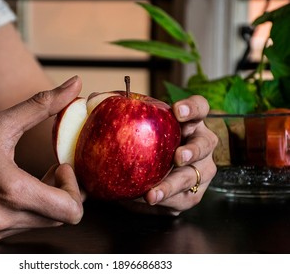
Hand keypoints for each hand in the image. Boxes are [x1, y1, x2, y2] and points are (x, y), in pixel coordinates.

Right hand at [0, 76, 83, 242]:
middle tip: (52, 168)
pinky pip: (20, 226)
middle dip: (63, 192)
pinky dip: (27, 208)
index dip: (75, 188)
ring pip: (41, 222)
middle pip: (59, 217)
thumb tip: (75, 84)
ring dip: (45, 200)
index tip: (60, 166)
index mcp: (11, 192)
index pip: (71, 211)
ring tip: (30, 175)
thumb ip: (43, 105)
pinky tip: (13, 187)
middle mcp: (3, 219)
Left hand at [122, 95, 217, 215]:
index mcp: (187, 122)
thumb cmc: (141, 143)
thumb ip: (114, 110)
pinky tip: (148, 199)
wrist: (144, 177)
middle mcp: (199, 143)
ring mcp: (199, 170)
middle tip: (177, 157)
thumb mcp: (131, 124)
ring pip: (195, 176)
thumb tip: (93, 98)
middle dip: (193, 150)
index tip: (177, 111)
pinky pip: (183, 198)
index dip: (192, 108)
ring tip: (154, 193)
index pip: (199, 108)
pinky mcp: (191, 193)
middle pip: (206, 143)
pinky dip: (165, 199)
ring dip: (175, 184)